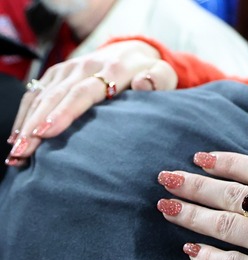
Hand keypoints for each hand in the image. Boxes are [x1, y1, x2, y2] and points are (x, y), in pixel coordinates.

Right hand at [6, 40, 177, 165]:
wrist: (133, 52)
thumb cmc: (152, 73)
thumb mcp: (164, 75)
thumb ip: (158, 79)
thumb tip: (142, 83)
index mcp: (112, 70)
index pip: (82, 92)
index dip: (63, 112)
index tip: (46, 132)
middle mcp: (85, 66)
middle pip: (55, 97)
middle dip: (35, 125)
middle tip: (23, 153)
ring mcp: (68, 69)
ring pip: (41, 96)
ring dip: (25, 124)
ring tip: (16, 153)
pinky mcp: (57, 73)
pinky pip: (35, 93)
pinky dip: (24, 115)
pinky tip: (17, 138)